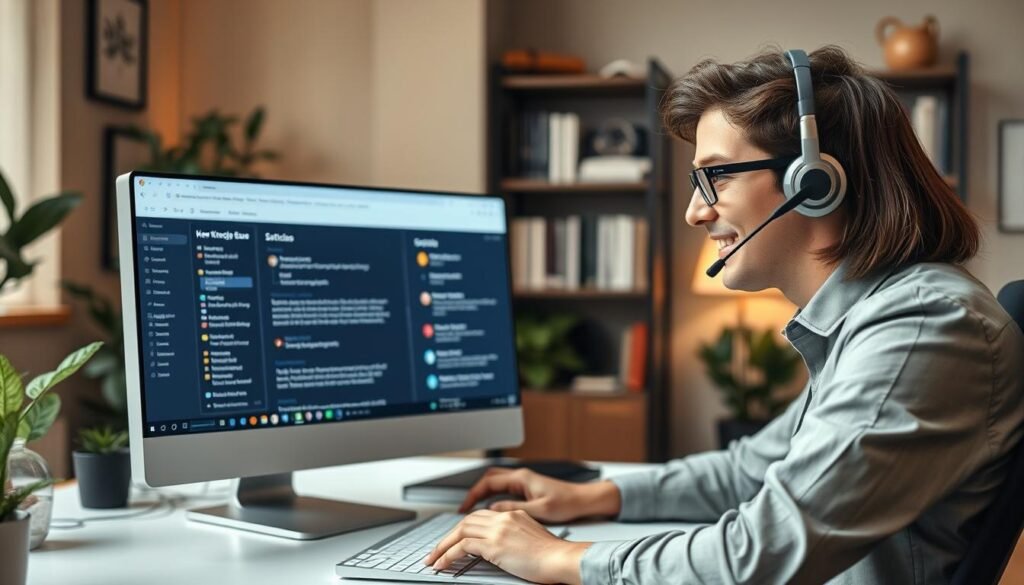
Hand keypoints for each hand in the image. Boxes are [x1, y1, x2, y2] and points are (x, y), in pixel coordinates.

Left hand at [423, 509, 589, 584]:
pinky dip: (448, 555)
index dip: (464, 528)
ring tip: (434, 559)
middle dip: (448, 536)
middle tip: (437, 550)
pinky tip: (442, 564)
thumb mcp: (531, 537)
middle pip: (467, 521)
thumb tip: (501, 547)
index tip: (455, 539)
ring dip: (443, 546)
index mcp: (513, 515)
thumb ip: (514, 535)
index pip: (480, 517)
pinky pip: (462, 547)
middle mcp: (503, 519)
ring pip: (460, 531)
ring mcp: (498, 531)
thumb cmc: (552, 555)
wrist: (560, 558)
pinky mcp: (494, 545)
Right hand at [458, 467, 620, 523]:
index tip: (464, 507)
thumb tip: (493, 509)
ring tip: (473, 510)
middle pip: (488, 479)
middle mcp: (521, 477)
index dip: (473, 495)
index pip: (488, 482)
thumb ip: (514, 508)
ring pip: (495, 483)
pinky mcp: (528, 488)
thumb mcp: (539, 509)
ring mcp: (524, 482)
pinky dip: (493, 496)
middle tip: (464, 508)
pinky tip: (492, 509)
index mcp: (521, 478)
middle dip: (474, 492)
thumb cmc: (567, 503)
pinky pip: (504, 489)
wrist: (583, 500)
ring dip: (483, 494)